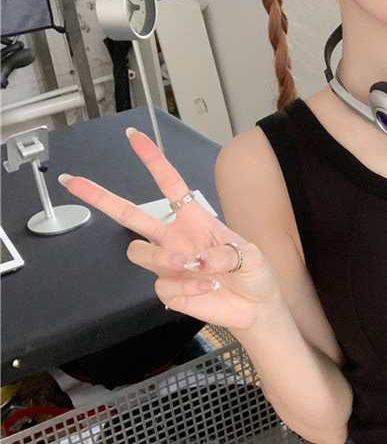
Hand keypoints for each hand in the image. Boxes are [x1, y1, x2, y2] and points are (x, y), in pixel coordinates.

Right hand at [59, 128, 277, 332]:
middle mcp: (175, 239)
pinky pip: (163, 285)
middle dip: (100, 197)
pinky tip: (207, 288)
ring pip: (139, 252)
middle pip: (130, 214)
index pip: (169, 183)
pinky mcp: (169, 289)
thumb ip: (226, 252)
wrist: (256, 307)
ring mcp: (169, 265)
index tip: (133, 137)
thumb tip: (198, 259)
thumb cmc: (254, 273)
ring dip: (163, 258)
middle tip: (73, 181)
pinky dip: (188, 287)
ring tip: (192, 266)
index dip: (152, 159)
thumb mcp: (250, 254)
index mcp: (194, 219)